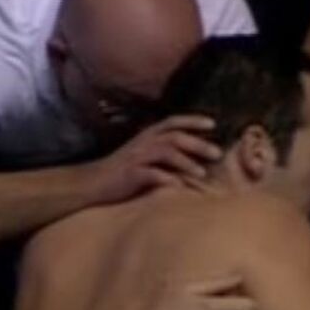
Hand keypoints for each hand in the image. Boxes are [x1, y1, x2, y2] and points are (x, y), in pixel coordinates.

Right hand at [88, 115, 222, 203]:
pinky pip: (151, 175)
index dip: (193, 121)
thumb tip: (192, 158)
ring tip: (202, 174)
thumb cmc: (122, 173)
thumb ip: (163, 153)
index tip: (213, 124)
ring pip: (165, 153)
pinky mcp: (130, 175)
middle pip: (175, 137)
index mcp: (147, 136)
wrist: (91, 184)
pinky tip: (179, 188)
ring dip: (186, 162)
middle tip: (218, 154)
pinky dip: (166, 180)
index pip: (173, 122)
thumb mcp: (143, 156)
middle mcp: (143, 142)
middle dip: (198, 144)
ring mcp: (137, 158)